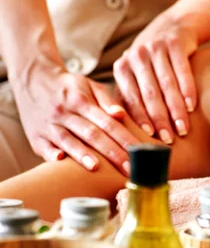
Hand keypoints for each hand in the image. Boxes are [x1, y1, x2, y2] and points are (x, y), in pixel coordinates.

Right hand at [13, 62, 136, 174]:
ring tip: (96, 167)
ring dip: (81, 154)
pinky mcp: (35, 136)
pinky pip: (43, 145)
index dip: (124, 138)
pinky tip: (60, 161)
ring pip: (67, 140)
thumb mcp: (89, 86)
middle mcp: (65, 113)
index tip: (138, 152)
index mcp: (82, 101)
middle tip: (128, 168)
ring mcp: (49, 125)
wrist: (33, 79)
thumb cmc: (70, 88)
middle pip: (91, 134)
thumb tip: (121, 115)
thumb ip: (107, 101)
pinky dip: (51, 153)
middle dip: (111, 152)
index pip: (107, 122)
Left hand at [113, 12, 201, 143]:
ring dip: (176, 109)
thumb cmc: (153, 61)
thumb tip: (124, 129)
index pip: (131, 98)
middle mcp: (137, 56)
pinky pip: (182, 70)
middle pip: (149, 94)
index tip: (150, 138)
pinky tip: (192, 106)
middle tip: (168, 140)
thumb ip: (130, 97)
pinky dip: (188, 90)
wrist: (174, 26)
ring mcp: (156, 47)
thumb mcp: (137, 74)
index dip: (140, 119)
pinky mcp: (175, 42)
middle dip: (159, 119)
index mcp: (123, 67)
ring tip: (183, 129)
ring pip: (166, 84)